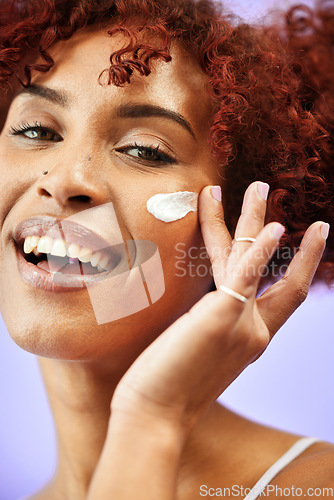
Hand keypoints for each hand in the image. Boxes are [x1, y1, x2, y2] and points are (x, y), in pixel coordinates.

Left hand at [87, 181, 327, 498]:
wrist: (156, 415)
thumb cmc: (169, 389)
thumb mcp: (199, 357)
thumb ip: (211, 332)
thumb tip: (200, 317)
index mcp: (251, 340)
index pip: (278, 297)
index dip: (292, 268)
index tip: (291, 243)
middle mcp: (255, 331)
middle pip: (280, 276)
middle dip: (285, 239)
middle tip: (289, 209)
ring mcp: (243, 324)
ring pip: (257, 261)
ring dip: (258, 219)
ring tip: (260, 186)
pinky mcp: (222, 316)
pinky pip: (247, 274)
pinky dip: (261, 249)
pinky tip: (275, 227)